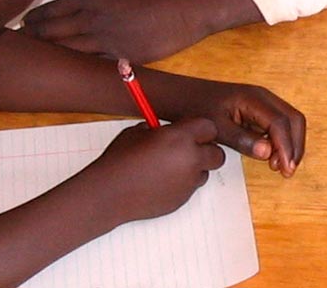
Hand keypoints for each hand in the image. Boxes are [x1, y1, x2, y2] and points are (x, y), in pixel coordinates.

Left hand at [23, 0, 200, 63]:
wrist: (186, 6)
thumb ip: (99, 5)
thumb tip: (83, 15)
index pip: (53, 9)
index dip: (35, 19)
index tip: (22, 26)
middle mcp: (94, 18)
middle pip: (52, 31)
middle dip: (33, 39)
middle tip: (16, 48)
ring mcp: (107, 39)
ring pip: (66, 49)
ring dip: (48, 56)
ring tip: (31, 64)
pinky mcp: (122, 57)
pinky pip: (92, 66)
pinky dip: (76, 70)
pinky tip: (66, 76)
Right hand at [82, 118, 224, 223]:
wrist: (109, 192)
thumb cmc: (120, 160)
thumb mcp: (137, 133)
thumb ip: (159, 130)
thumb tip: (168, 131)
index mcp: (180, 137)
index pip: (210, 127)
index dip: (200, 130)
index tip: (192, 132)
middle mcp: (190, 159)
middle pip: (217, 153)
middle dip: (206, 151)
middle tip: (190, 150)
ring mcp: (188, 182)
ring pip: (205, 172)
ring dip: (194, 169)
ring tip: (169, 167)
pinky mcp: (183, 199)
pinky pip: (191, 188)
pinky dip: (182, 184)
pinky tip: (161, 182)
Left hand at [159, 78, 307, 177]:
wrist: (183, 95)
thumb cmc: (196, 108)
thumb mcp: (216, 128)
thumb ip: (242, 140)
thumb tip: (268, 152)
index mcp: (253, 98)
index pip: (280, 123)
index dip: (286, 147)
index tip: (286, 168)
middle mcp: (264, 97)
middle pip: (294, 119)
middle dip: (295, 146)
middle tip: (288, 170)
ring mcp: (263, 102)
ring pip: (290, 122)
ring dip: (290, 144)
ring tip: (279, 167)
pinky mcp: (260, 109)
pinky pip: (279, 124)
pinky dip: (281, 141)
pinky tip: (272, 157)